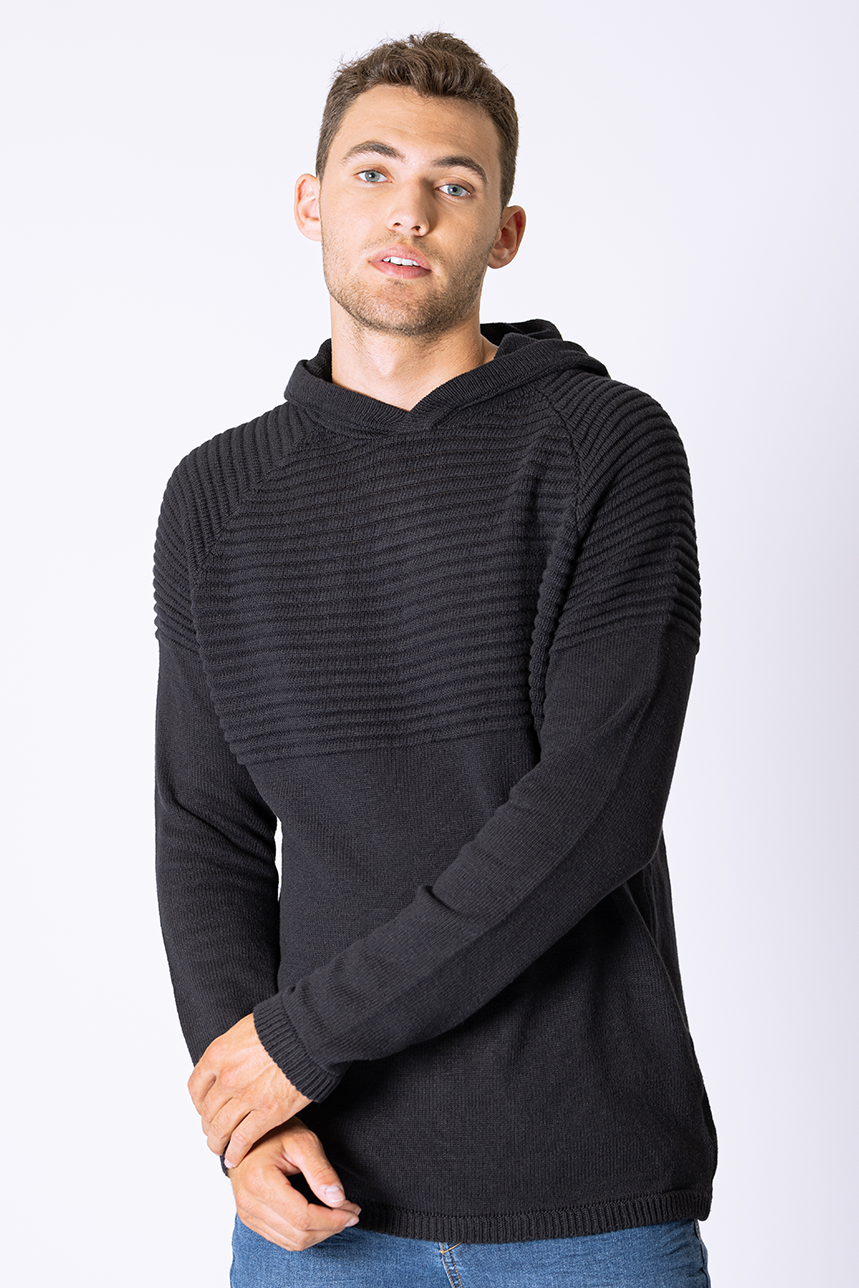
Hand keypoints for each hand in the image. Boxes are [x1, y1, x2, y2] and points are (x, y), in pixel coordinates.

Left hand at [188, 1013, 311, 1167]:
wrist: (308, 1032)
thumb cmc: (283, 1027)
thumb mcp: (245, 1029)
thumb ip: (233, 1049)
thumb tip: (232, 1059)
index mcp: (219, 1054)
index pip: (196, 1087)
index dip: (199, 1102)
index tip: (205, 1108)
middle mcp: (227, 1077)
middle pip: (208, 1111)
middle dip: (208, 1125)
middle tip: (213, 1131)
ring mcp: (246, 1096)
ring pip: (221, 1129)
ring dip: (217, 1142)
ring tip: (220, 1148)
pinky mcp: (268, 1112)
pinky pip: (243, 1139)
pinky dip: (236, 1151)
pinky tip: (234, 1156)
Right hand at [228, 1120, 361, 1250]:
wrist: (250, 1132)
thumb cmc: (276, 1132)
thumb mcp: (304, 1141)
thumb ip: (321, 1171)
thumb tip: (338, 1200)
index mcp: (260, 1181)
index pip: (302, 1217)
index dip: (333, 1219)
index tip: (353, 1211)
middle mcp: (248, 1202)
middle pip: (298, 1235)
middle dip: (330, 1228)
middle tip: (350, 1213)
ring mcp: (246, 1213)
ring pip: (291, 1242)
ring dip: (319, 1234)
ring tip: (338, 1216)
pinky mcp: (249, 1218)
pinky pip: (281, 1239)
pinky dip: (304, 1234)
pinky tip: (319, 1219)